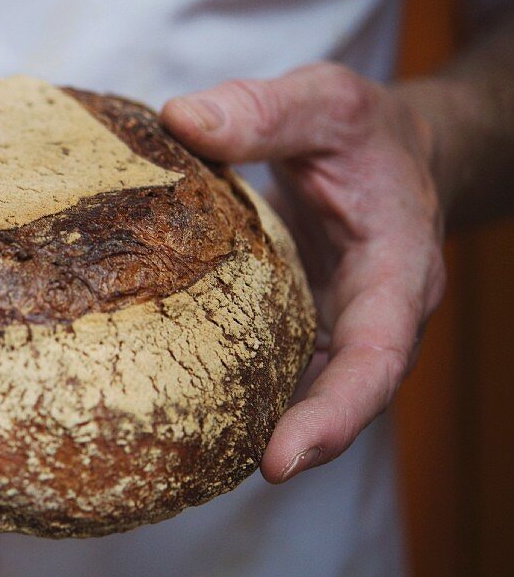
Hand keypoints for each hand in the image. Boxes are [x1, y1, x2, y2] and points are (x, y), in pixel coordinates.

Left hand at [161, 62, 445, 482]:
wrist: (388, 149)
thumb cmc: (364, 131)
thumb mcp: (325, 102)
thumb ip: (263, 110)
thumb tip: (180, 120)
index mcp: (396, 271)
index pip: (376, 359)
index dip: (335, 416)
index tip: (281, 462)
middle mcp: (371, 314)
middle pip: (339, 397)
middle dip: (290, 442)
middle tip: (214, 474)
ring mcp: (335, 323)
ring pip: (303, 387)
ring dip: (257, 422)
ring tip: (186, 454)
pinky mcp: (301, 319)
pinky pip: (274, 361)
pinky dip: (238, 384)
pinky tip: (180, 397)